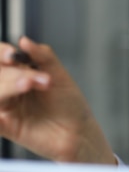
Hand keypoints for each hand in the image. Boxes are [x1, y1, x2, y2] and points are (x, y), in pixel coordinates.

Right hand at [0, 37, 116, 164]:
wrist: (79, 131)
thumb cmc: (69, 103)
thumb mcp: (59, 75)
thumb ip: (43, 56)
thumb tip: (23, 40)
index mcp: (20, 73)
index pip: (2, 58)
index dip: (2, 53)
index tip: (13, 55)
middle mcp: (10, 88)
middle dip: (15, 74)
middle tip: (40, 79)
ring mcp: (7, 107)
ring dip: (9, 85)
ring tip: (31, 84)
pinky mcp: (7, 126)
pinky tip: (2, 114)